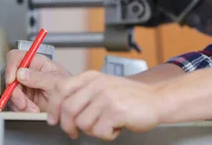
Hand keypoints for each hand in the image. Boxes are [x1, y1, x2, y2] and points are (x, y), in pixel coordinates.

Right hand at [4, 49, 70, 112]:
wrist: (69, 104)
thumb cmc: (67, 88)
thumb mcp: (55, 82)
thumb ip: (38, 77)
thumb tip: (21, 73)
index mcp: (37, 62)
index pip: (17, 57)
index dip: (11, 66)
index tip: (11, 80)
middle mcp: (28, 72)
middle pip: (10, 78)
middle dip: (15, 93)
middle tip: (24, 103)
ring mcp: (24, 85)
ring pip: (10, 92)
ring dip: (19, 103)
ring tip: (33, 109)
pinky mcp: (22, 97)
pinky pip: (13, 103)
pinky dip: (20, 109)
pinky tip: (31, 110)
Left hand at [46, 70, 161, 139]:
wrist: (157, 99)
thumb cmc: (131, 96)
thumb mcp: (105, 86)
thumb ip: (83, 93)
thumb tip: (58, 111)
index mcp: (92, 77)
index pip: (60, 88)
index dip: (53, 107)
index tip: (54, 119)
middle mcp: (98, 84)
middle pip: (68, 109)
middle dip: (68, 126)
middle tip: (75, 132)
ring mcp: (107, 96)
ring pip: (82, 123)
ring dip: (93, 130)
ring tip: (106, 124)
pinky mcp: (116, 111)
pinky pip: (99, 132)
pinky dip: (107, 135)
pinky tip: (116, 127)